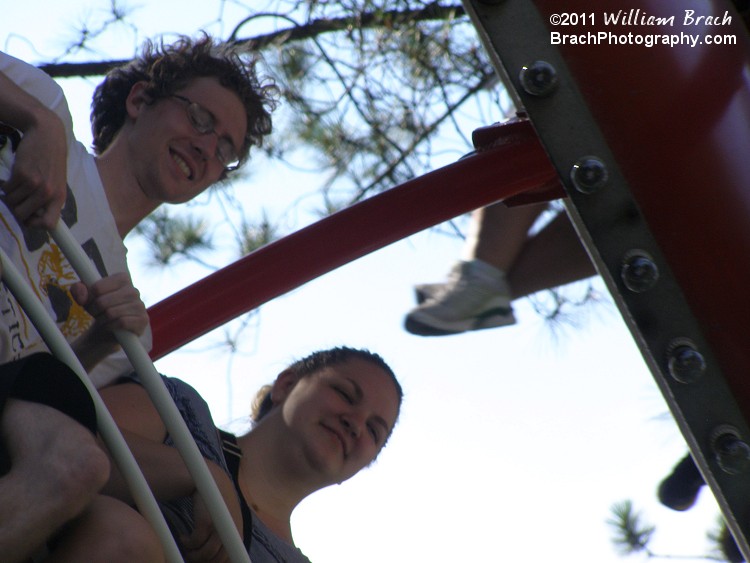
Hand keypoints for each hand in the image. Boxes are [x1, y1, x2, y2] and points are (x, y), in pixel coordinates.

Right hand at [2, 114, 66, 229]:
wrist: (47, 134)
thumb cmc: (51, 160)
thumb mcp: (57, 182)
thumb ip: (48, 199)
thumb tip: (34, 218)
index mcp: (59, 197)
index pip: (48, 224)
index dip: (35, 225)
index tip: (27, 219)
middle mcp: (48, 193)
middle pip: (23, 215)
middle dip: (15, 210)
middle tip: (16, 200)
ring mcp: (34, 184)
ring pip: (12, 202)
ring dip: (10, 196)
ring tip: (16, 186)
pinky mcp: (21, 174)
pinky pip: (6, 189)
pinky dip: (5, 185)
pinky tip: (11, 177)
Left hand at [70, 272, 148, 339]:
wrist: (110, 328)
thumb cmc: (99, 308)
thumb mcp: (84, 297)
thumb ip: (78, 290)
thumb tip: (82, 295)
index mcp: (122, 278)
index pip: (97, 287)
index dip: (89, 298)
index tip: (90, 301)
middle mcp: (134, 290)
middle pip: (102, 302)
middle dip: (94, 311)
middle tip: (96, 313)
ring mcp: (140, 305)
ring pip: (111, 313)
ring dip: (102, 320)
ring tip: (104, 319)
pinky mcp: (142, 320)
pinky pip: (120, 323)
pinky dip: (111, 326)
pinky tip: (112, 326)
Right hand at [180, 465, 242, 562]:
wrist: (209, 477)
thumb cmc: (214, 499)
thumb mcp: (224, 516)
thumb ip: (225, 531)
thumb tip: (217, 552)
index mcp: (238, 530)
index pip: (232, 555)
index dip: (219, 561)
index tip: (206, 560)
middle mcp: (232, 529)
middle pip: (219, 558)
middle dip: (204, 561)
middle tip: (192, 557)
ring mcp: (220, 525)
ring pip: (206, 554)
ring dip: (193, 555)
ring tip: (187, 550)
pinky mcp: (207, 521)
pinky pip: (195, 542)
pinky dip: (187, 543)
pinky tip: (183, 537)